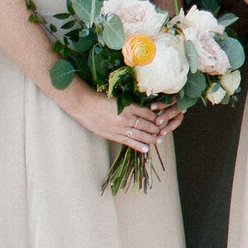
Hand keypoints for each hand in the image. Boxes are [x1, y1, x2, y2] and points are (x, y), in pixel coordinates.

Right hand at [65, 87, 179, 151]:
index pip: (147, 113)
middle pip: (145, 125)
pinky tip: (146, 149)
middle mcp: (126, 118)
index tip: (162, 119)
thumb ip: (130, 104)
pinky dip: (138, 146)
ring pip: (139, 134)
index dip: (156, 117)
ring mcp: (119, 128)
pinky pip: (128, 142)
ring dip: (150, 138)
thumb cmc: (100, 99)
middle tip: (164, 132)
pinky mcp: (112, 135)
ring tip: (158, 140)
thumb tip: (143, 107)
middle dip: (156, 129)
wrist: (83, 105)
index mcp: (128, 106)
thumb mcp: (118, 98)